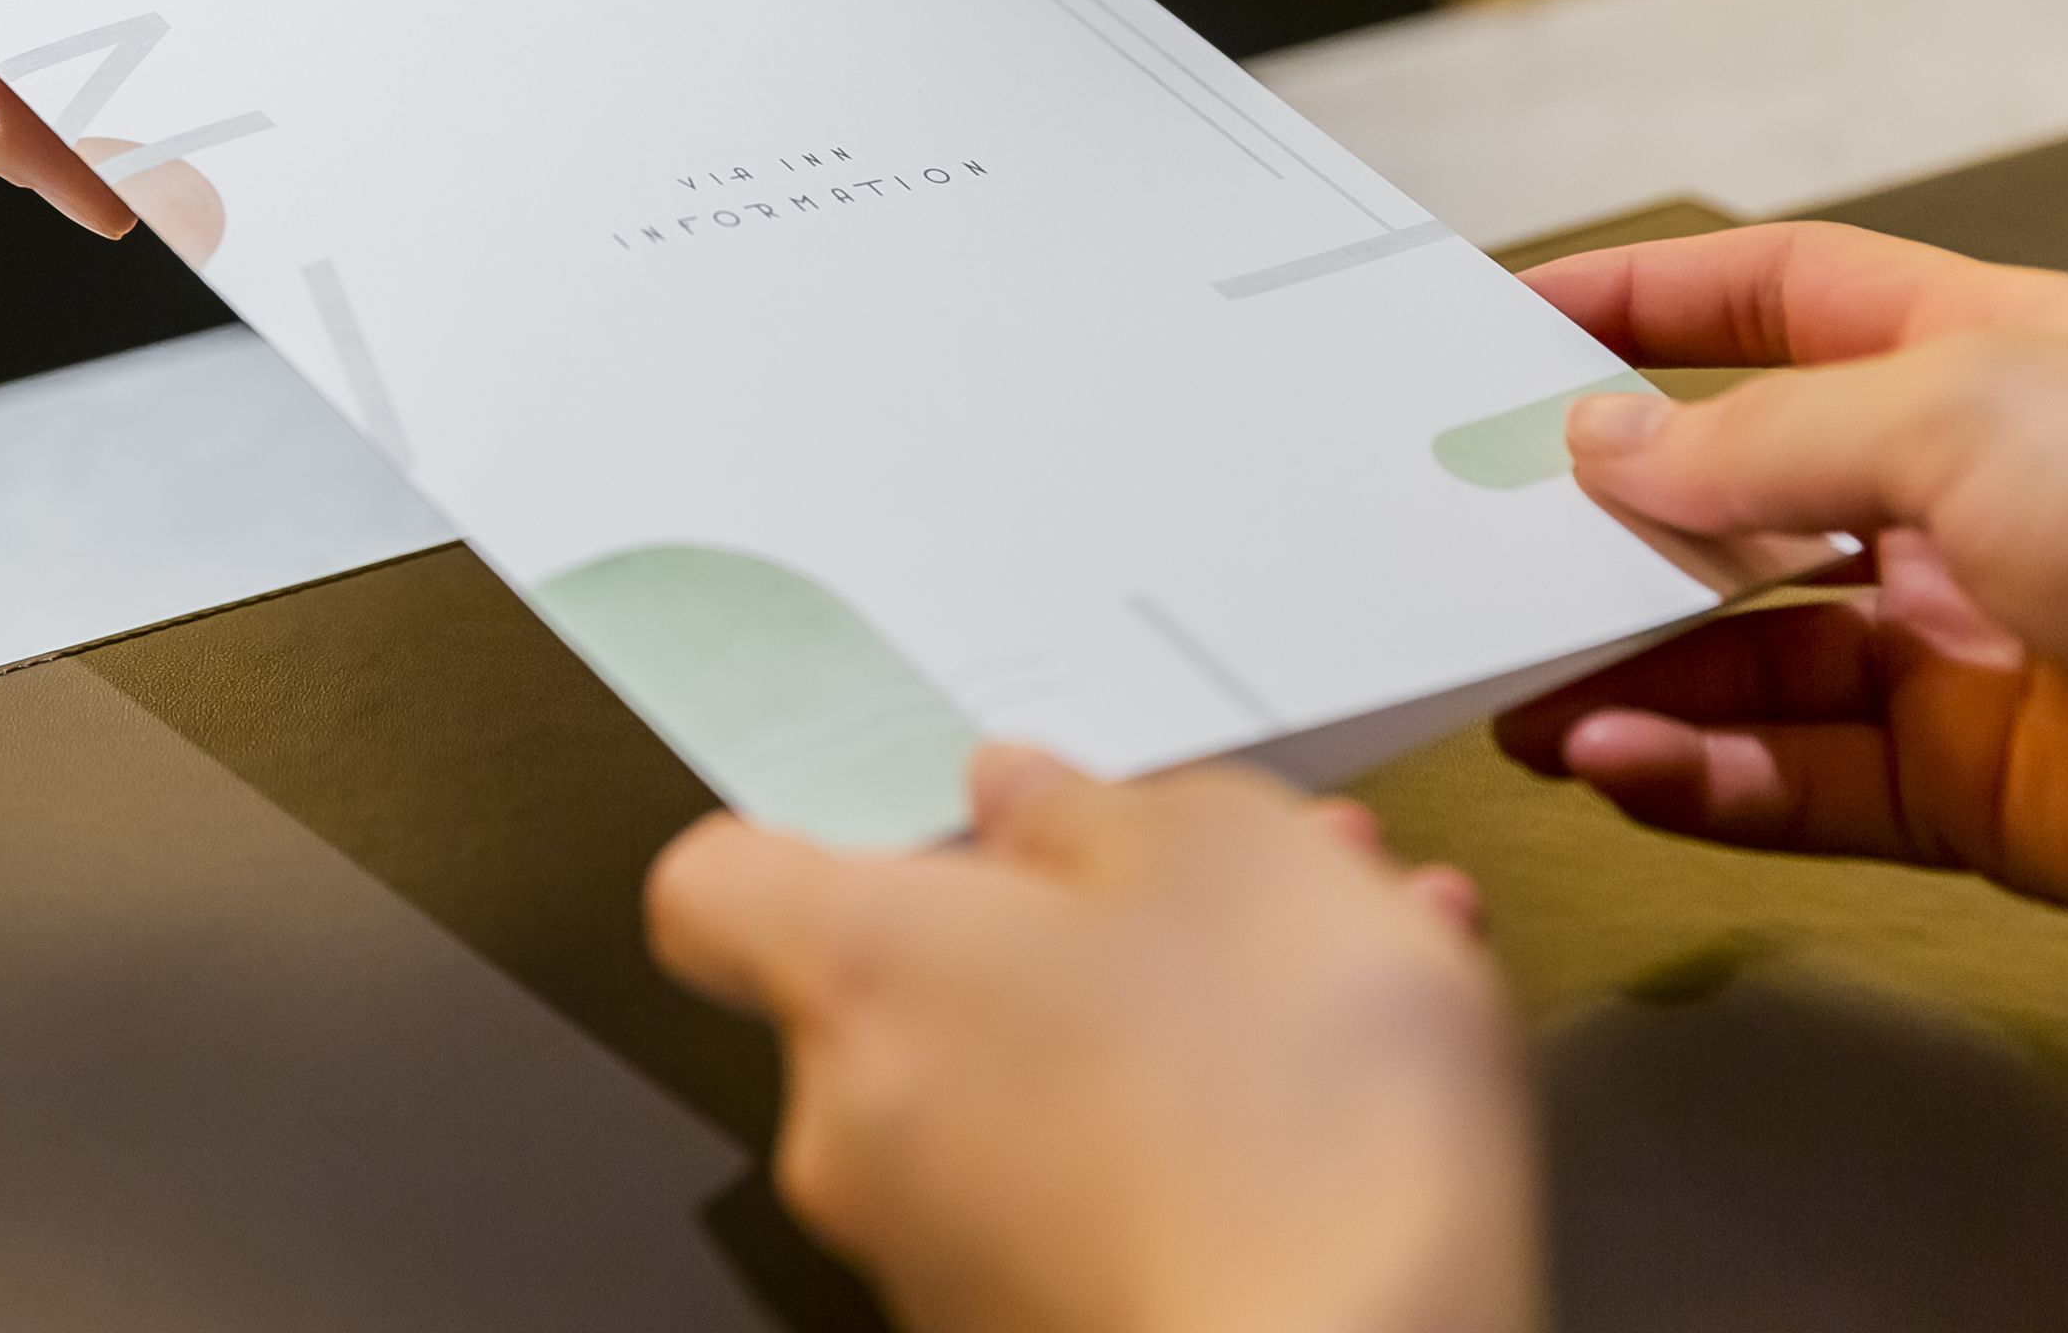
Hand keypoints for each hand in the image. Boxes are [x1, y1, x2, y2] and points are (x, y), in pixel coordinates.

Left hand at [647, 748, 1535, 1332]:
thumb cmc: (1282, 1135)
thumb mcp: (1224, 857)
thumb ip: (1095, 809)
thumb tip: (1036, 804)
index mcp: (860, 969)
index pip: (719, 887)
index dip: (812, 837)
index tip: (911, 820)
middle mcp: (857, 1129)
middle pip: (915, 988)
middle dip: (1067, 930)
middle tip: (1208, 893)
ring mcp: (938, 1261)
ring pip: (1030, 1091)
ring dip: (1160, 1031)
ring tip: (1336, 990)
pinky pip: (1095, 1202)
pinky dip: (1197, 1152)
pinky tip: (1348, 1116)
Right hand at [1501, 224, 2067, 949]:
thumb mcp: (1964, 413)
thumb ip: (1759, 437)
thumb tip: (1607, 445)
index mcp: (1981, 358)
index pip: (1778, 304)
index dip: (1650, 304)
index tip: (1518, 321)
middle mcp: (1968, 500)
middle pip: (1738, 502)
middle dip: (1605, 529)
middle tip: (1481, 551)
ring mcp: (1974, 651)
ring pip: (1748, 661)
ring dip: (1627, 678)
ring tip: (1524, 698)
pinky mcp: (1985, 794)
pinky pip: (1800, 781)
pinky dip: (1698, 776)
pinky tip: (1625, 762)